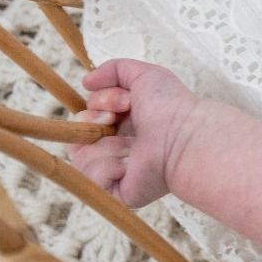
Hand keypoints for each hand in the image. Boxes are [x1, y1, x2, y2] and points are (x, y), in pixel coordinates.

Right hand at [68, 59, 200, 207]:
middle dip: (96, 119)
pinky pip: (89, 179)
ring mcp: (114, 172)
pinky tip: (130, 165)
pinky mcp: (114, 192)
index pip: (86, 115)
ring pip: (80, 156)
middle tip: (122, 117)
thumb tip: (86, 81)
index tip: (124, 101)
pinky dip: (107, 167)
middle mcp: (116, 148)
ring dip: (106, 144)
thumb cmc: (171, 106)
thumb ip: (114, 69)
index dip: (97, 104)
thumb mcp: (144, 74)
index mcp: (121, 125)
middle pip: (77, 135)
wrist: (184, 136)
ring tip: (132, 146)